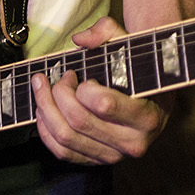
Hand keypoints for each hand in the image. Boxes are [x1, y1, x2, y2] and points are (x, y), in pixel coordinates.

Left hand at [31, 16, 168, 165]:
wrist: (152, 102)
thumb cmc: (138, 73)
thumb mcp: (130, 47)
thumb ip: (108, 33)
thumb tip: (80, 39)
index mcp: (146, 116)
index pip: (103, 104)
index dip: (82, 87)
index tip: (78, 74)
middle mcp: (132, 143)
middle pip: (78, 121)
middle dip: (58, 93)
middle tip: (61, 77)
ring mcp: (114, 156)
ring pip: (66, 137)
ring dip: (45, 109)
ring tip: (43, 89)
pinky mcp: (97, 161)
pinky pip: (62, 152)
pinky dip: (46, 130)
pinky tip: (43, 111)